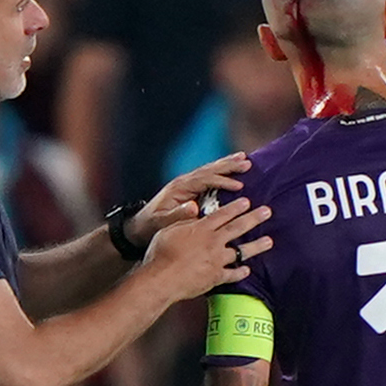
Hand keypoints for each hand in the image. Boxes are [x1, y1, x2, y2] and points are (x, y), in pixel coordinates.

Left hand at [130, 153, 249, 246]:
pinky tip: (233, 169)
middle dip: (228, 166)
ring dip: (227, 164)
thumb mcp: (162, 223)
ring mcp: (186, 184)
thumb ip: (177, 215)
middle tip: (247, 162)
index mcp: (179, 188)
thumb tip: (193, 207)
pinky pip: (208, 177)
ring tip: (245, 159)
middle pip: (209, 169)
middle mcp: (183, 182)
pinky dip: (222, 172)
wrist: (139, 227)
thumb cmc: (151, 227)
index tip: (239, 186)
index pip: (204, 180)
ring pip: (210, 170)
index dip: (222, 181)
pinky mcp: (189, 189)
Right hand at [142, 197, 273, 303]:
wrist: (162, 279)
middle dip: (254, 218)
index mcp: (201, 229)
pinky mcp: (215, 278)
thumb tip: (193, 211)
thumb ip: (184, 221)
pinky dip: (240, 273)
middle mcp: (213, 242)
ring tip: (269, 241)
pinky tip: (247, 270)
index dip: (236, 207)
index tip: (247, 201)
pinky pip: (232, 275)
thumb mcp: (168, 230)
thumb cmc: (160, 254)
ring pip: (241, 251)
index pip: (223, 214)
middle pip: (237, 228)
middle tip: (267, 212)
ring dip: (256, 246)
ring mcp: (216, 261)